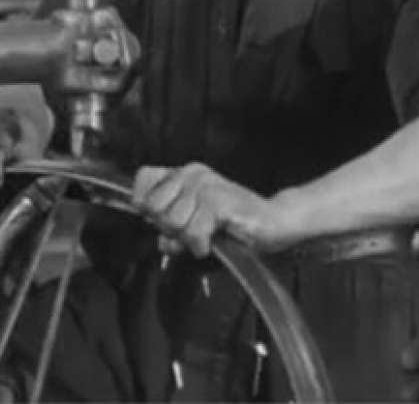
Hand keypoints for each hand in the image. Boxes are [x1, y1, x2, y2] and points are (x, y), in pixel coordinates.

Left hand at [130, 163, 293, 257]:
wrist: (274, 221)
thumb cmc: (235, 223)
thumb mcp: (195, 224)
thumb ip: (173, 229)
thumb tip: (161, 241)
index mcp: (184, 173)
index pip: (144, 178)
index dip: (144, 203)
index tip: (160, 219)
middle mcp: (192, 173)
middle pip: (153, 206)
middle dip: (168, 228)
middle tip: (191, 231)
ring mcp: (205, 185)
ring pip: (172, 222)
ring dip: (187, 238)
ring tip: (206, 235)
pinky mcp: (217, 201)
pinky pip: (192, 232)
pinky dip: (200, 245)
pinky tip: (211, 242)